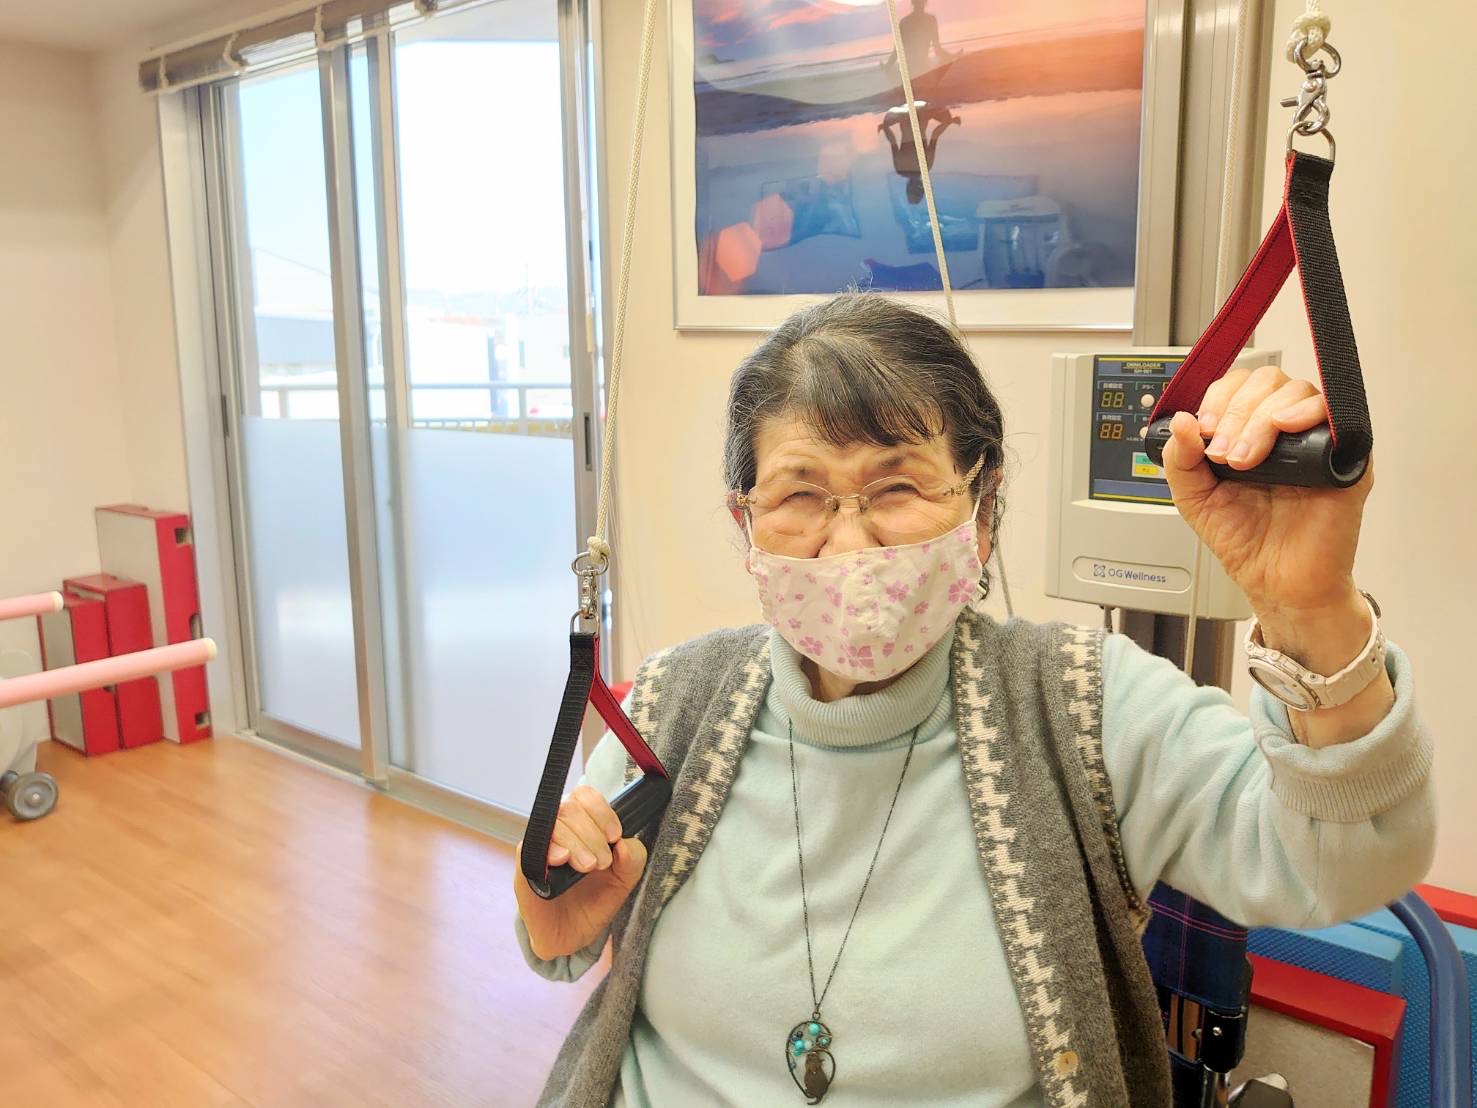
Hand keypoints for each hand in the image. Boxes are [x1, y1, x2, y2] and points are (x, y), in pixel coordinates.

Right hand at [513, 785, 648, 961]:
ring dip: (576, 843)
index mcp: (582, 824)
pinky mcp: (525, 866)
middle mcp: (559, 829)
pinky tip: (561, 860)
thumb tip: (624, 843)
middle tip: (602, 862)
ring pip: (553, 824)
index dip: (601, 810)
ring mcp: (541, 846)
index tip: (615, 836)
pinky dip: (549, 849)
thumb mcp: (624, 880)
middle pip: (569, 807)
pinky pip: (530, 846)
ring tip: (588, 867)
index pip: (585, 795)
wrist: (572, 935)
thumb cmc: (594, 900)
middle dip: (592, 833)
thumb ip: (633, 858)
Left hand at [1159, 364, 1372, 623]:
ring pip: (1297, 391)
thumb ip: (1180, 459)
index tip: (1203, 430)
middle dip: (1236, 411)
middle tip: (1223, 453)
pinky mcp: (1347, 456)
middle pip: (1267, 380)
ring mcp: (1317, 439)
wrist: (1278, 580)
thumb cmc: (1245, 540)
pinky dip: (1307, 412)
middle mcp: (1285, 429)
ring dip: (1261, 419)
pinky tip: (1284, 428)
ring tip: (1246, 460)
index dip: (1218, 399)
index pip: (1238, 385)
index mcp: (1249, 431)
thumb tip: (1180, 421)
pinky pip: (1337, 413)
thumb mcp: (1194, 497)